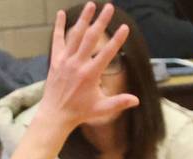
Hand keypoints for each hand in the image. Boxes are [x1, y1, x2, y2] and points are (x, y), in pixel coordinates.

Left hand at [37, 3, 139, 131]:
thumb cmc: (80, 112)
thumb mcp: (102, 109)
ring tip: (91, 5)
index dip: (117, 40)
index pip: (107, 53)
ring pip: (75, 35)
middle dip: (101, 21)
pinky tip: (60, 13)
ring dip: (84, 18)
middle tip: (109, 7)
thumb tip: (136, 100)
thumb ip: (119, 102)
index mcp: (90, 74)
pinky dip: (59, 26)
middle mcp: (77, 64)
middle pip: (91, 38)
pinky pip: (57, 40)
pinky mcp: (56, 60)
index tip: (125, 28)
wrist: (56, 114)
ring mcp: (65, 60)